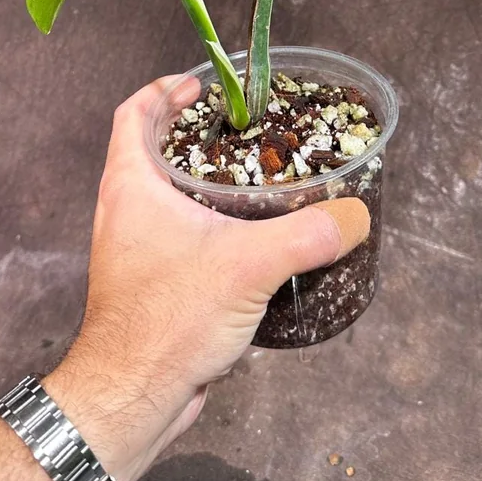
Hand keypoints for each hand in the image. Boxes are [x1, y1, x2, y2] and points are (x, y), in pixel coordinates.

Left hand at [45, 76, 369, 480]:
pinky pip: (178, 235)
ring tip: (252, 177)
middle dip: (193, 132)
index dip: (165, 89)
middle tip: (241, 127)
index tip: (203, 83)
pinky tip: (249, 238)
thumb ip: (308, 234)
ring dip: (201, 179)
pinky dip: (207, 222)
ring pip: (165, 195)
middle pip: (151, 149)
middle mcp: (124, 210)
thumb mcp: (250, 264)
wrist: (133, 397)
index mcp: (131, 185)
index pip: (134, 112)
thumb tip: (357, 215)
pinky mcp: (150, 284)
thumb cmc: (171, 316)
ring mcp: (135, 250)